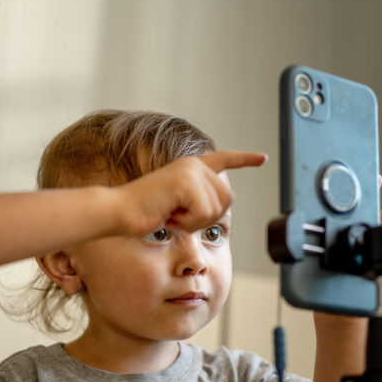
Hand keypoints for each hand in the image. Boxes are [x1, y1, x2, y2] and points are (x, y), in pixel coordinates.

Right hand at [116, 151, 265, 236]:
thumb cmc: (144, 214)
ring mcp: (190, 171)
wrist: (119, 212)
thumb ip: (198, 202)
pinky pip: (203, 213)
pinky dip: (187, 223)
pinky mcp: (186, 181)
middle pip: (227, 201)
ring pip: (217, 209)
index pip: (224, 159)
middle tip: (179, 218)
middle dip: (206, 219)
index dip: (244, 159)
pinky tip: (169, 216)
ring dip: (195, 222)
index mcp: (191, 168)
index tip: (262, 157)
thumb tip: (221, 204)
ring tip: (171, 215)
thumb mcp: (178, 208)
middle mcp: (194, 165)